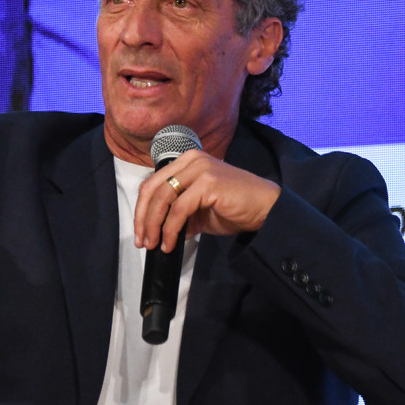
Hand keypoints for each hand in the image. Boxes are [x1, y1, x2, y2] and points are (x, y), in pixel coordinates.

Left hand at [133, 150, 280, 252]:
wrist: (264, 209)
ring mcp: (200, 169)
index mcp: (187, 161)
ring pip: (163, 198)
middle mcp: (191, 160)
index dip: (141, 208)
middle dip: (143, 217)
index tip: (140, 231)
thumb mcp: (199, 210)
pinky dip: (171, 229)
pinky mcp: (208, 183)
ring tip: (154, 245)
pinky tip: (171, 243)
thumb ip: (179, 214)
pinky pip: (179, 209)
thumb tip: (158, 230)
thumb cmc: (234, 208)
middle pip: (152, 188)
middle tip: (142, 241)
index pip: (152, 182)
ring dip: (154, 225)